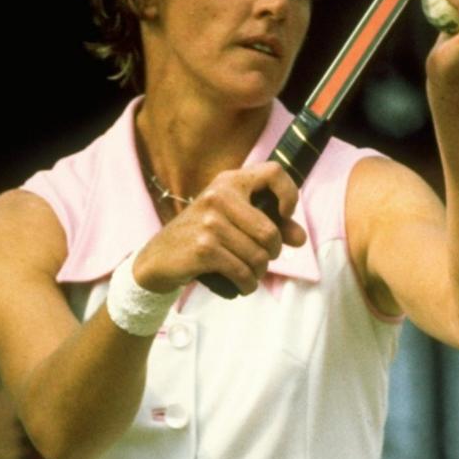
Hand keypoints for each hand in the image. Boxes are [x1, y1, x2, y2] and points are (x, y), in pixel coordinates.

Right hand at [133, 161, 304, 295]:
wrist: (158, 258)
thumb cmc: (202, 237)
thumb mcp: (234, 223)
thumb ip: (271, 226)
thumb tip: (300, 238)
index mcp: (229, 182)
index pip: (274, 172)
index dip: (289, 194)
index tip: (284, 215)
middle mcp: (219, 196)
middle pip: (270, 232)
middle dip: (272, 253)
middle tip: (261, 259)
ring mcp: (210, 222)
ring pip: (259, 256)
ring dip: (259, 273)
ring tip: (248, 273)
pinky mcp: (203, 248)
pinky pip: (243, 272)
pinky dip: (248, 285)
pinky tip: (243, 285)